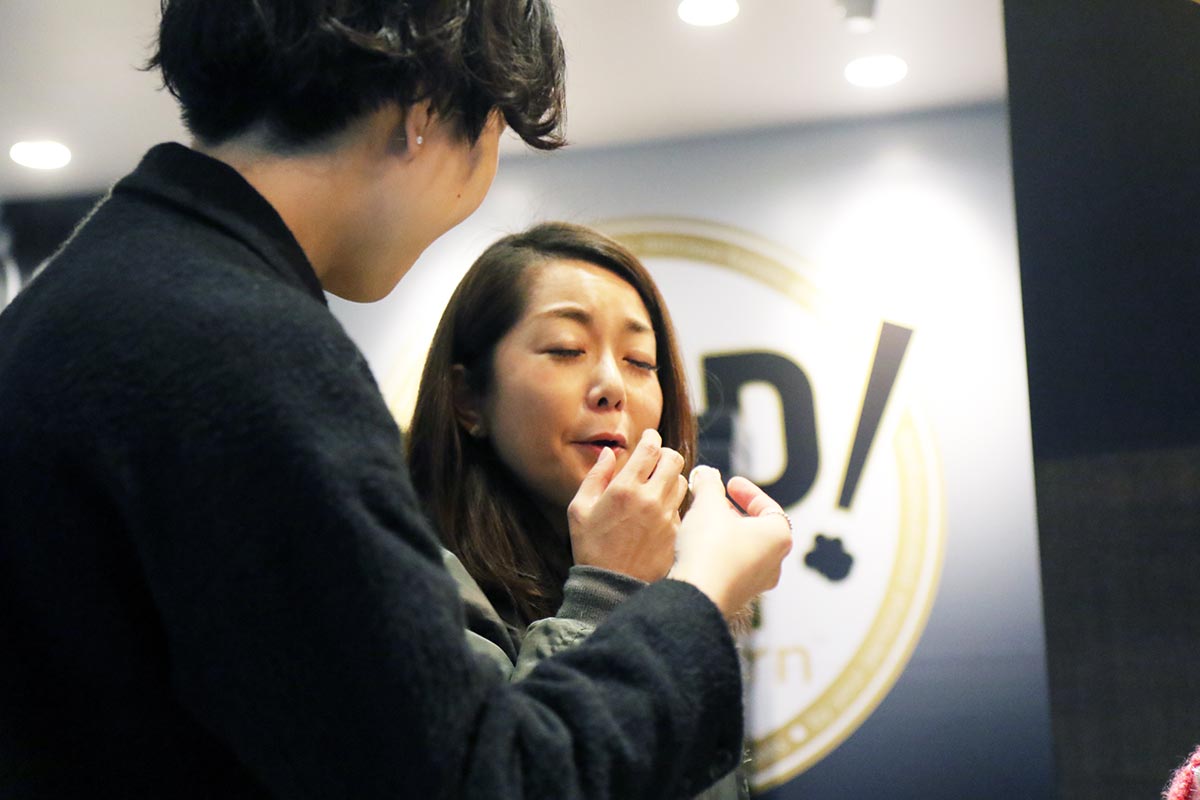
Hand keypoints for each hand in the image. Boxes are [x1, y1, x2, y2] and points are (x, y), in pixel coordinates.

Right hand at [566, 429, 687, 581]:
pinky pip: (682, 508)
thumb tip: (609, 454)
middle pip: (674, 459)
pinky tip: (659, 512)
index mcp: (625, 489)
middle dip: (665, 454)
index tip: (649, 438)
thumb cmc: (590, 547)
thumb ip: (595, 476)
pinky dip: (673, 504)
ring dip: (671, 478)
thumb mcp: (579, 510)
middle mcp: (651, 499)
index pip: (651, 448)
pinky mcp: (677, 534)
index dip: (651, 438)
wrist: (610, 588)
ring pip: (682, 481)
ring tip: (657, 486)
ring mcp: (667, 518)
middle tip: (655, 460)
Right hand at [669, 466, 793, 617]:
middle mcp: (774, 562)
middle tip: (717, 502)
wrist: (696, 596)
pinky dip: (720, 553)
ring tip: (705, 522)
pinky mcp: (737, 596)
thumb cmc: (711, 549)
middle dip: (736, 512)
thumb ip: (709, 484)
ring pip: (745, 549)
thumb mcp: (707, 504)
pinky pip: (732, 568)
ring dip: (727, 533)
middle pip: (758, 529)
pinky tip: (699, 547)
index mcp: (778, 536)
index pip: (769, 507)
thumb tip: (706, 474)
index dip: (748, 492)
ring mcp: (757, 583)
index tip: (730, 483)